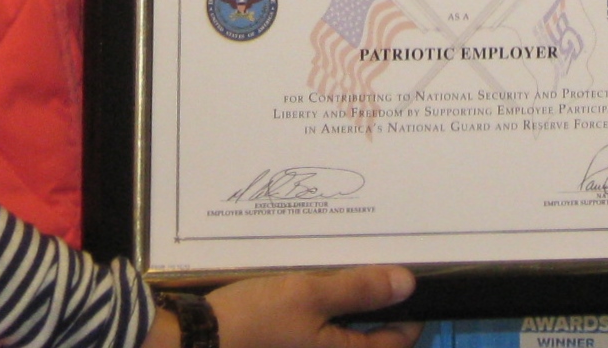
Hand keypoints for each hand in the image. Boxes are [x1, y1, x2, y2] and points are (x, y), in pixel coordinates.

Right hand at [142, 266, 418, 347]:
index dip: (410, 315)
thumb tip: (408, 284)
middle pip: (367, 339)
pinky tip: (314, 281)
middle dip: (376, 306)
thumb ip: (359, 289)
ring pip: (339, 333)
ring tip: (347, 268)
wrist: (194, 340)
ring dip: (347, 306)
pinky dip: (322, 310)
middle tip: (380, 268)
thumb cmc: (256, 319)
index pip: (395, 343)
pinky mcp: (283, 343)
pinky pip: (317, 330)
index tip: (413, 283)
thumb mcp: (310, 294)